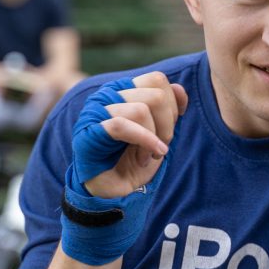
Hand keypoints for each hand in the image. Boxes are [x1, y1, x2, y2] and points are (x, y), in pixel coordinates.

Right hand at [73, 71, 187, 198]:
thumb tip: (179, 89)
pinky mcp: (89, 131)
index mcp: (124, 90)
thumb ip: (168, 110)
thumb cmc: (131, 159)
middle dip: (167, 125)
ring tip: (148, 156)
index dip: (172, 105)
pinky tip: (146, 158)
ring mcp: (97, 111)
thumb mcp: (158, 133)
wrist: (109, 189)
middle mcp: (108, 94)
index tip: (170, 128)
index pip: (156, 80)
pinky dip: (143, 142)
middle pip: (155, 94)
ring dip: (154, 138)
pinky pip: (122, 125)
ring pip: (141, 110)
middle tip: (161, 146)